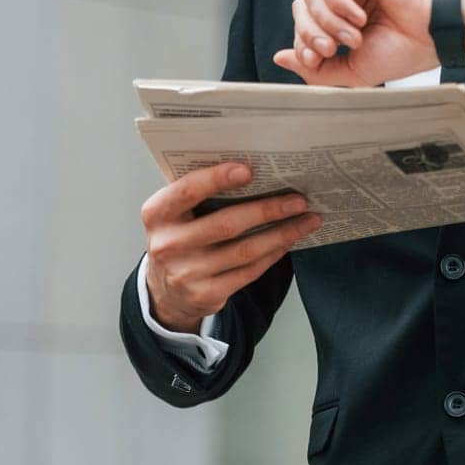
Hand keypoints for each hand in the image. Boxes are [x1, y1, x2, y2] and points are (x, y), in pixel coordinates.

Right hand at [141, 162, 321, 333]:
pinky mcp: (206, 295)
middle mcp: (168, 244)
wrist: (165, 290)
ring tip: (307, 220)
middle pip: (227, 223)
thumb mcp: (175, 213)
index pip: (187, 191)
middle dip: (268, 209)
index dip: (217, 179)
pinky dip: (273, 254)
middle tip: (298, 200)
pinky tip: (288, 241)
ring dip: (282, 233)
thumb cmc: (179, 236)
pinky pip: (249, 271)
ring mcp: (186, 273)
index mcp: (157, 214)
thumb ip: (200, 193)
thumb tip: (254, 170)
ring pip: (245, 250)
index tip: (249, 170)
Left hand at [271, 0, 437, 86]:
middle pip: (302, 8)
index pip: (304, 26)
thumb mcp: (351, 71)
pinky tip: (359, 16)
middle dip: (311, 33)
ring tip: (354, 35)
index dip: (303, 43)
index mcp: (342, 22)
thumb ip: (315, 68)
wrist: (432, 35)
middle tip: (331, 49)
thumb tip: (280, 57)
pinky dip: (338, 2)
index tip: (317, 60)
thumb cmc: (403, 52)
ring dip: (327, 20)